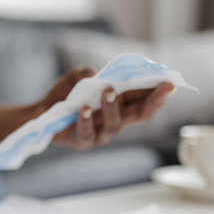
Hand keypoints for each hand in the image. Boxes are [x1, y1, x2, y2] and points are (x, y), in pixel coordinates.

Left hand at [40, 68, 174, 148]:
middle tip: (163, 88)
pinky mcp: (81, 140)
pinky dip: (85, 121)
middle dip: (154, 101)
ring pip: (114, 125)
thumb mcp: (77, 77)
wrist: (41, 110)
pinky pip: (87, 134)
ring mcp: (100, 132)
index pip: (146, 99)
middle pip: (141, 114)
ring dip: (113, 107)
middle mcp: (115, 119)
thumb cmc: (65, 94)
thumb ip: (87, 73)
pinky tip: (83, 110)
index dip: (160, 91)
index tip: (172, 82)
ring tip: (107, 91)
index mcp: (121, 103)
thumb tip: (96, 74)